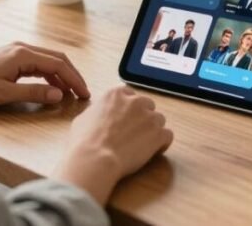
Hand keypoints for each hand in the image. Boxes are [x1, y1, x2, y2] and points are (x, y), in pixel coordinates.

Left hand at [0, 42, 89, 105]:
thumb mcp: (5, 94)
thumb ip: (34, 93)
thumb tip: (59, 95)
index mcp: (23, 54)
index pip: (59, 65)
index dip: (75, 80)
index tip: (85, 94)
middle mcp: (22, 48)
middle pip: (57, 59)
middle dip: (72, 76)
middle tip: (83, 93)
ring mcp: (16, 51)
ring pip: (48, 61)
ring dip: (61, 75)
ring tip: (70, 93)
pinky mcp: (10, 57)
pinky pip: (37, 64)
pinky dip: (48, 75)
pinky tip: (51, 87)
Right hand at [52, 87, 173, 204]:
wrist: (94, 158)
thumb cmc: (84, 142)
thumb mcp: (83, 118)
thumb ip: (98, 112)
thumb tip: (100, 115)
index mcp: (116, 94)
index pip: (130, 95)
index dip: (129, 108)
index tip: (126, 119)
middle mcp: (135, 101)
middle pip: (147, 105)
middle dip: (142, 118)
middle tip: (133, 133)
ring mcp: (149, 117)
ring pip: (159, 120)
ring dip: (153, 130)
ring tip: (141, 145)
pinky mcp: (159, 134)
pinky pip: (167, 135)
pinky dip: (162, 143)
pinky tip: (153, 151)